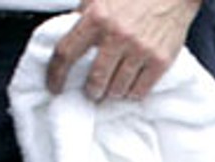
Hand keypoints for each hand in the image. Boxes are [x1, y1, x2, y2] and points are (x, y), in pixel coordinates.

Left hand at [45, 0, 201, 100]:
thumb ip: (84, 16)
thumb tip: (70, 38)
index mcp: (96, 16)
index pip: (66, 52)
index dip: (56, 74)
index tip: (54, 86)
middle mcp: (117, 35)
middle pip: (95, 79)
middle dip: (91, 90)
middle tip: (91, 91)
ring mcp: (140, 50)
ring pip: (118, 89)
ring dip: (112, 92)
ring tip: (112, 88)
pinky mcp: (160, 61)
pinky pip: (140, 91)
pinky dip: (132, 93)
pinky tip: (130, 87)